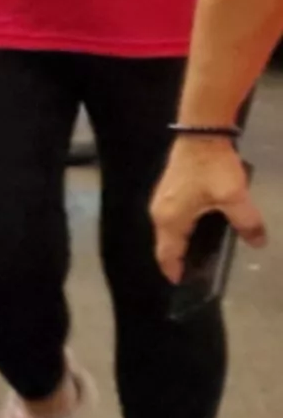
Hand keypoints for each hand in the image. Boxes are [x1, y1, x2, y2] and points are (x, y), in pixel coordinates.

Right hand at [151, 137, 262, 281]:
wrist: (201, 134)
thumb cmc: (212, 168)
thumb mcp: (235, 197)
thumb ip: (247, 222)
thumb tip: (258, 242)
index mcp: (171, 220)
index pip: (167, 253)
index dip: (173, 270)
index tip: (181, 283)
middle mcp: (160, 212)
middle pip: (165, 243)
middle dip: (178, 258)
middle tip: (197, 270)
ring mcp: (161, 200)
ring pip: (168, 230)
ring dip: (180, 243)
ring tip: (200, 251)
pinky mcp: (168, 190)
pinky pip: (172, 218)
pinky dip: (182, 228)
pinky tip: (199, 226)